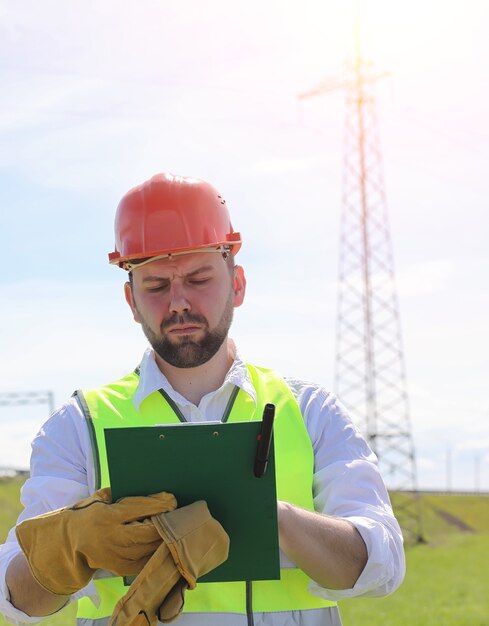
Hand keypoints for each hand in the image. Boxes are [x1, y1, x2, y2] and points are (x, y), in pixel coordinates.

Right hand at [16, 488, 176, 594]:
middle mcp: (110, 538)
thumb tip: (157, 495)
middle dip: (165, 524)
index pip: (137, 509)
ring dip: (164, 538)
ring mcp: (115, 556)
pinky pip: (144, 562)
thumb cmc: (88, 513)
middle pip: (146, 533)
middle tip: (178, 515)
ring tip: (177, 528)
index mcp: (106, 516)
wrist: (67, 541)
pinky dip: (157, 553)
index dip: (158, 505)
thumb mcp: (101, 498)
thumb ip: (124, 496)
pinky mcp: (118, 568)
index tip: (173, 500)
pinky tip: (166, 544)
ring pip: (147, 549)